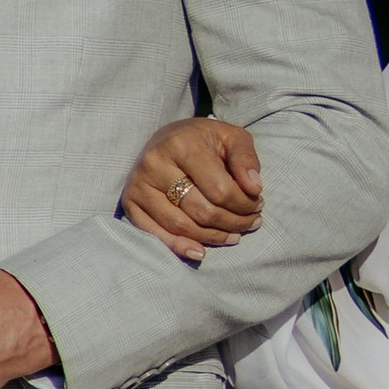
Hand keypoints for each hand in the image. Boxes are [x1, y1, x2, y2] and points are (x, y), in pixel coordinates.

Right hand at [121, 115, 263, 261]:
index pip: (220, 190)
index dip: (244, 204)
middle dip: (233, 222)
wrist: (167, 138)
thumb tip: (254, 188)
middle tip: (251, 222)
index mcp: (181, 144)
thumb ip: (246, 159)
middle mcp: (155, 164)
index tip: (258, 204)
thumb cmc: (204, 140)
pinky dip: (178, 247)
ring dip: (212, 237)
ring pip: (181, 226)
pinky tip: (200, 251)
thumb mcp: (231, 137)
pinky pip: (155, 234)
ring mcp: (139, 185)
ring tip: (233, 235)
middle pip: (201, 211)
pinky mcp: (130, 203)